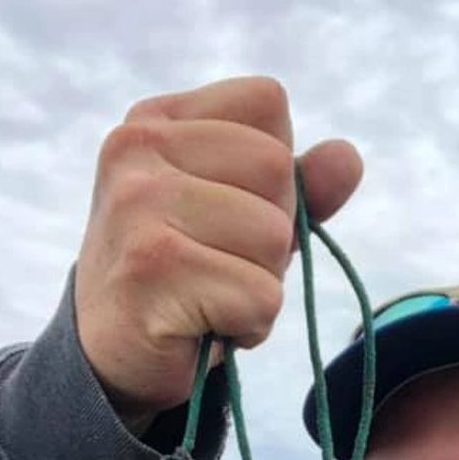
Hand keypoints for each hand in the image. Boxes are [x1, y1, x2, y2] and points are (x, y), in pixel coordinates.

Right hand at [74, 77, 362, 432]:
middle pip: (277, 169)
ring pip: (274, 236)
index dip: (275, 170)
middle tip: (219, 265)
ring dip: (261, 284)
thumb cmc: (186, 277)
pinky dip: (250, 325)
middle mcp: (137, 147)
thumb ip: (299, 186)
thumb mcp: (244, 218)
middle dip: (272, 234)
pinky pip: (261, 296)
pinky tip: (205, 326)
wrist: (110, 357)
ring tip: (211, 296)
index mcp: (156, 120)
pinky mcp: (151, 268)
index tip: (227, 211)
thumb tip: (348, 157)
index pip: (267, 102)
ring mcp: (137, 204)